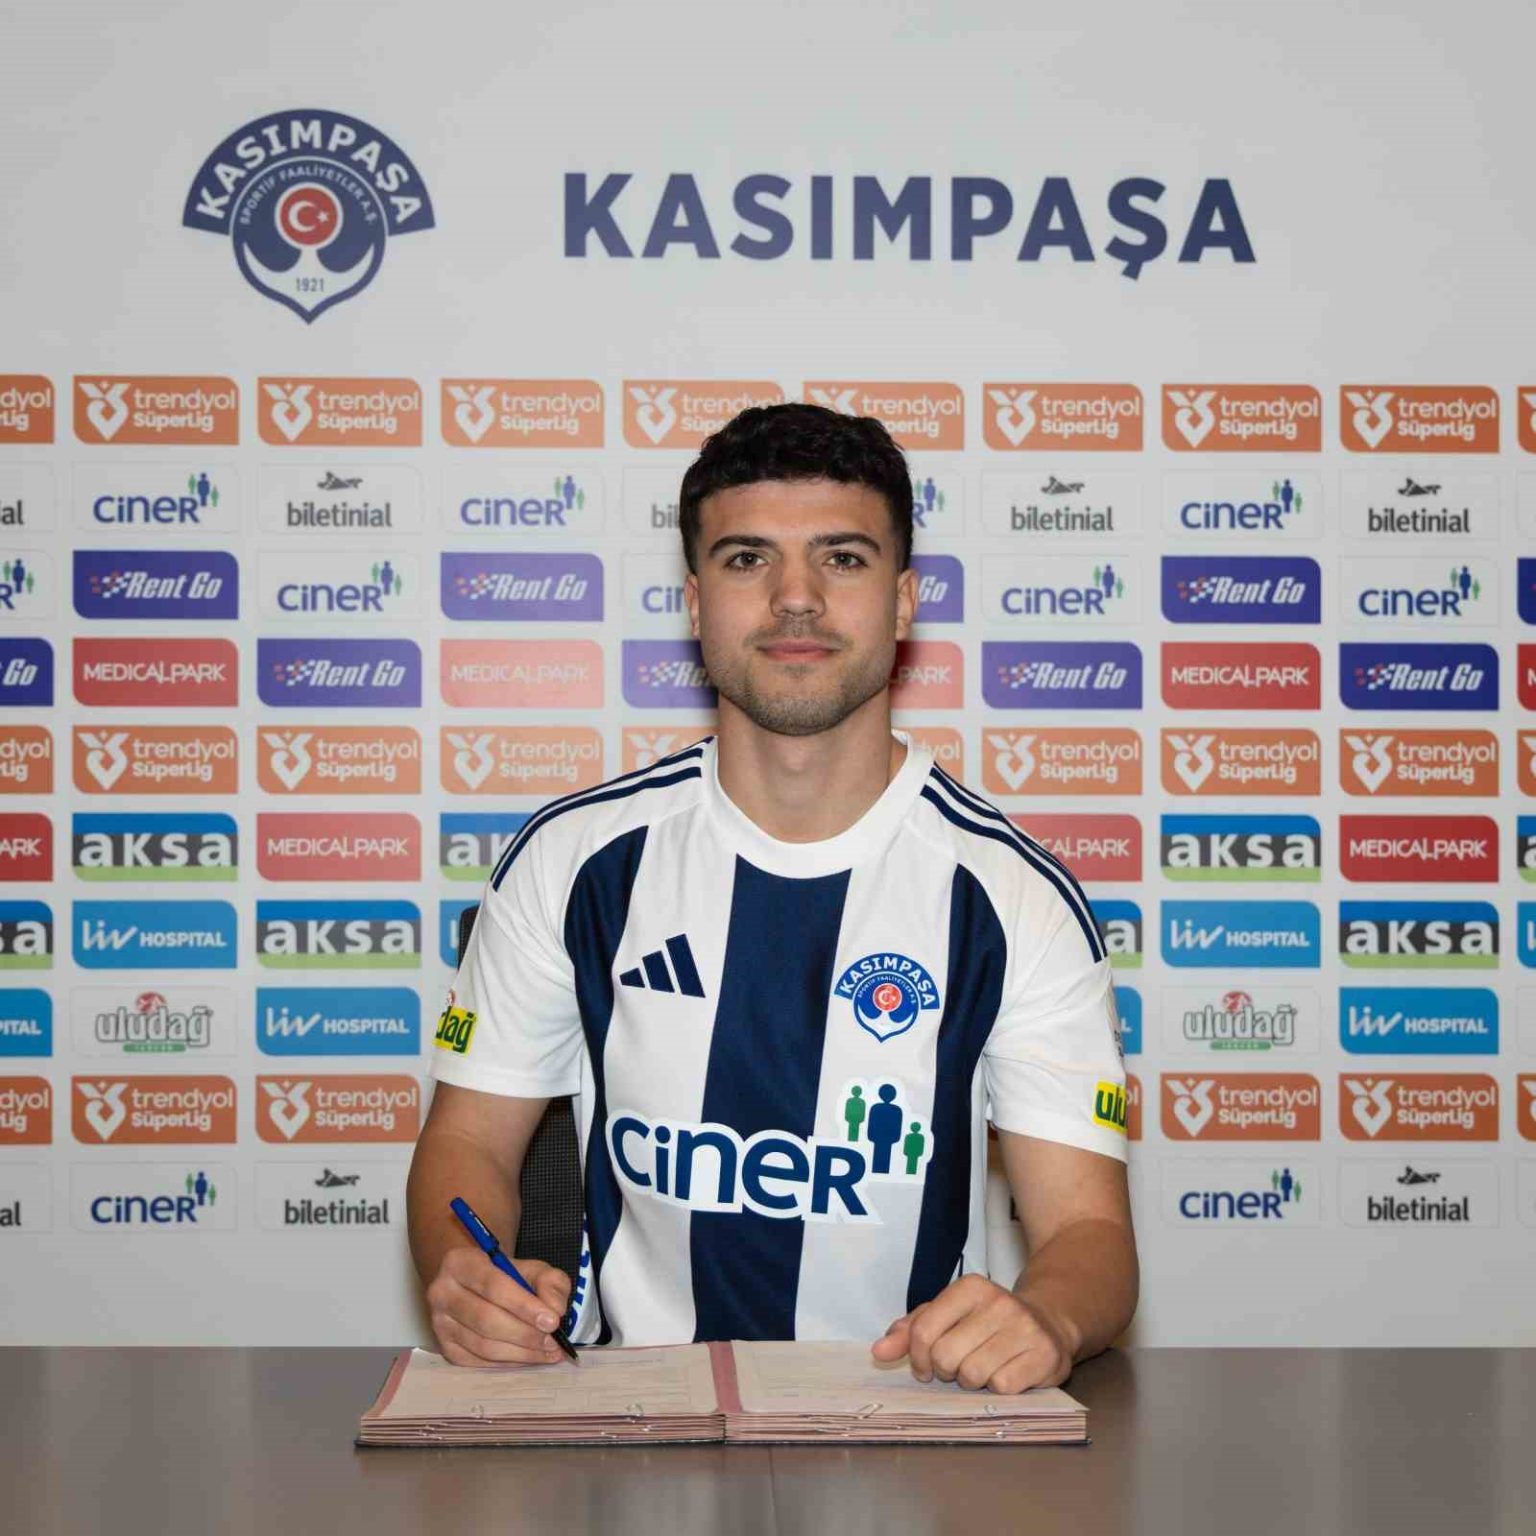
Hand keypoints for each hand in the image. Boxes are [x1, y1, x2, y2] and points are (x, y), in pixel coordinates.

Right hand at [425, 1247, 571, 1366]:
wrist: (475, 1286)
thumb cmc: (506, 1276)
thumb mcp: (531, 1268)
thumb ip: (550, 1282)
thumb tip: (555, 1309)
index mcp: (460, 1263)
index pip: (493, 1286)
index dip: (524, 1306)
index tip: (552, 1321)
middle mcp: (442, 1292)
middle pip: (486, 1320)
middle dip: (525, 1334)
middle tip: (553, 1341)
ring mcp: (439, 1323)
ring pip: (482, 1346)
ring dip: (520, 1353)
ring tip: (548, 1353)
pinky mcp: (445, 1348)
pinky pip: (478, 1361)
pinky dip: (508, 1362)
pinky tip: (529, 1357)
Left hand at [870, 1274, 1075, 1393]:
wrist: (1048, 1324)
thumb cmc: (986, 1323)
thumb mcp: (947, 1316)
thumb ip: (910, 1331)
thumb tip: (878, 1352)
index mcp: (970, 1287)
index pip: (924, 1330)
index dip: (918, 1357)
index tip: (924, 1367)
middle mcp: (998, 1301)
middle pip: (946, 1356)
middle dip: (946, 1371)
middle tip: (958, 1367)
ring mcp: (1024, 1327)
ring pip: (973, 1374)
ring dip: (972, 1381)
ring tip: (983, 1368)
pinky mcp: (1045, 1355)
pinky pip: (1002, 1387)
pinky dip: (998, 1389)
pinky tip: (1007, 1373)